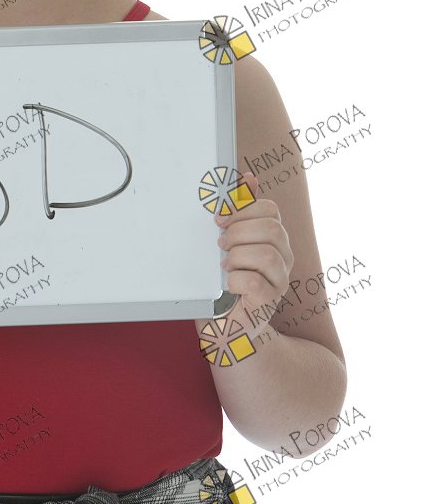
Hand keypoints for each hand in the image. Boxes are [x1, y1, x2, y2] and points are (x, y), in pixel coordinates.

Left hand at [213, 170, 293, 327]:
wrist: (224, 325)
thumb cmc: (224, 281)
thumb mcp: (227, 240)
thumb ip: (238, 210)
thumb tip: (248, 177)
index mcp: (274, 238)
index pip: (270, 210)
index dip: (242, 209)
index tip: (219, 219)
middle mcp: (284, 258)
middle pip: (272, 229)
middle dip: (238, 232)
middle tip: (220, 245)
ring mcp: (280, 282)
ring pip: (267, 254)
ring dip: (237, 257)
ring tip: (225, 266)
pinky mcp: (269, 303)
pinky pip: (256, 283)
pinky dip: (236, 280)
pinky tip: (228, 285)